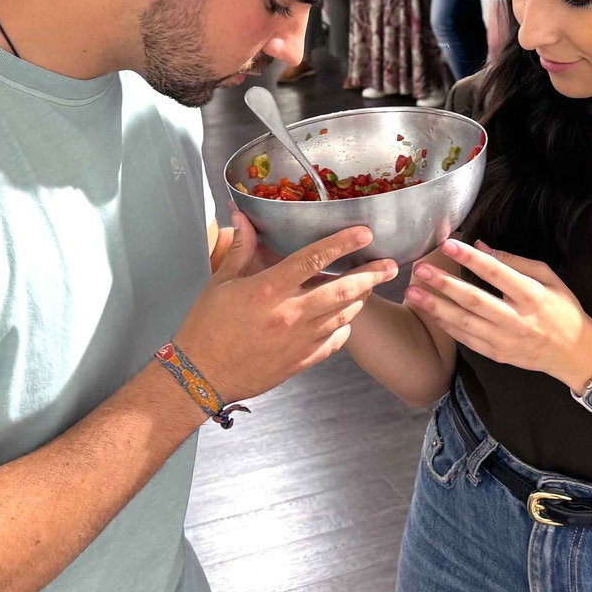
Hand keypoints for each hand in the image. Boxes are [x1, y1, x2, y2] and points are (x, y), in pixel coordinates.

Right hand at [172, 214, 398, 403]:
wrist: (201, 376)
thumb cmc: (206, 327)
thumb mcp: (220, 282)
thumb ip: (240, 248)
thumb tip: (242, 214)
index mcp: (269, 289)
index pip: (314, 258)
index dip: (343, 243)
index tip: (365, 233)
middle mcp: (290, 314)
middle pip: (342, 290)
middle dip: (371, 276)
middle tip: (390, 266)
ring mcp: (298, 340)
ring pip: (343, 316)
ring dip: (359, 300)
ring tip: (369, 288)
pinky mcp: (300, 362)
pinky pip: (334, 343)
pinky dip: (344, 329)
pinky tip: (345, 320)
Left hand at [406, 239, 591, 390]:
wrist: (573, 353)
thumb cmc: (561, 309)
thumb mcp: (548, 278)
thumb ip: (515, 261)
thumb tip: (482, 246)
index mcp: (531, 296)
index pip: (496, 273)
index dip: (470, 258)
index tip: (448, 244)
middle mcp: (516, 319)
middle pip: (474, 300)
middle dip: (444, 284)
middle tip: (420, 270)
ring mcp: (505, 340)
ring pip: (464, 323)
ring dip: (436, 307)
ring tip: (413, 293)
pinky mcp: (497, 355)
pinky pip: (467, 340)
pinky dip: (447, 326)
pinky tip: (431, 313)